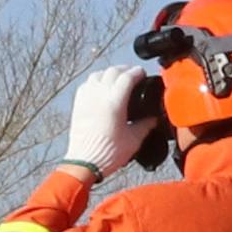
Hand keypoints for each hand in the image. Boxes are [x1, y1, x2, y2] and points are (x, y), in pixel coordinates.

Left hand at [57, 62, 160, 179]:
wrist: (85, 162)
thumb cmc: (109, 152)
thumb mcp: (134, 139)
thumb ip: (145, 125)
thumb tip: (153, 118)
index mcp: (115, 102)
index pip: (127, 77)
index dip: (137, 72)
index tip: (143, 73)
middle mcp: (99, 95)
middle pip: (113, 72)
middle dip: (125, 70)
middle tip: (133, 74)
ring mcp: (87, 98)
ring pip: (98, 74)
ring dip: (109, 73)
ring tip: (118, 77)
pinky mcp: (78, 104)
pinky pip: (87, 84)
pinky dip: (96, 80)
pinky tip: (101, 86)